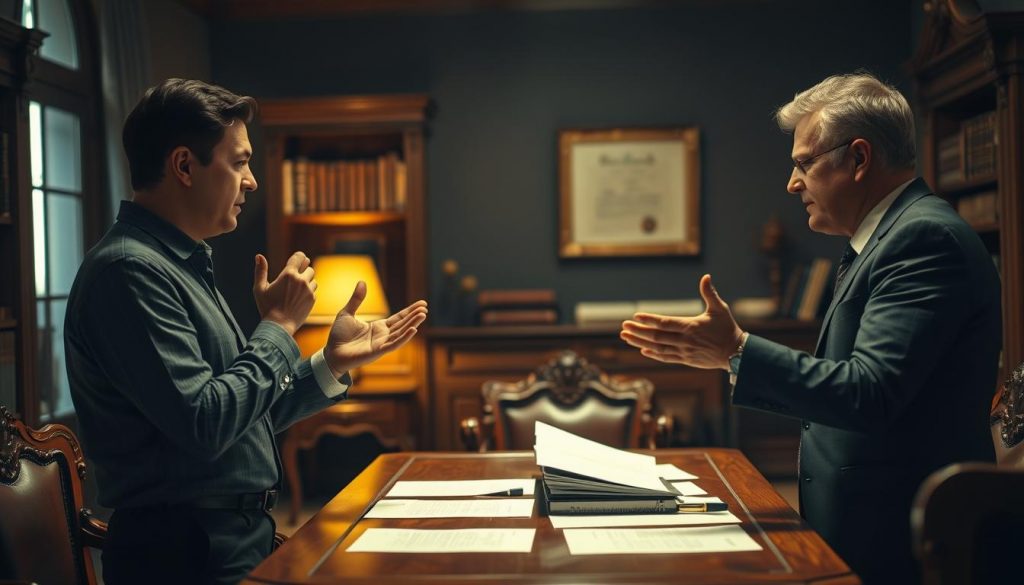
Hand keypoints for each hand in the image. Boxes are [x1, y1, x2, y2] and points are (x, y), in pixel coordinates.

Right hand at [252, 252, 316, 335]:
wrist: (279, 326)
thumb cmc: (267, 307)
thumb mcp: (259, 289)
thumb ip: (260, 271)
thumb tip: (259, 256)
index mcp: (288, 274)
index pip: (300, 256)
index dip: (298, 257)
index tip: (296, 260)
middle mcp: (301, 280)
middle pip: (309, 267)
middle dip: (302, 270)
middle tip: (295, 276)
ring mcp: (308, 290)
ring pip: (313, 278)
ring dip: (307, 280)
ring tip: (296, 288)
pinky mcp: (312, 299)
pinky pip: (314, 290)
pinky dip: (308, 291)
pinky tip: (298, 297)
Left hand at [324, 281, 427, 377]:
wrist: (331, 353)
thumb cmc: (338, 336)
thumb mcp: (347, 313)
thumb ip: (356, 299)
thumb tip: (362, 281)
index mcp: (378, 327)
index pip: (399, 318)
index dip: (410, 311)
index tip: (422, 304)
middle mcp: (383, 336)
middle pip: (403, 324)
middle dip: (414, 316)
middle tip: (425, 308)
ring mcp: (382, 344)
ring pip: (401, 333)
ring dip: (412, 324)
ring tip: (423, 315)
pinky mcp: (378, 352)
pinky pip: (394, 344)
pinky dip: (404, 337)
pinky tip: (413, 329)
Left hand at [620, 274, 743, 370]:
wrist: (736, 353)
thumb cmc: (727, 328)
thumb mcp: (720, 309)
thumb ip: (709, 293)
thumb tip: (706, 276)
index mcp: (691, 326)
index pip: (665, 323)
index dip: (649, 320)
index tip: (636, 315)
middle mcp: (685, 340)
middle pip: (657, 336)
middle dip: (638, 331)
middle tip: (624, 326)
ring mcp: (684, 352)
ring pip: (658, 348)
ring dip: (640, 342)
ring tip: (626, 337)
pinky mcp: (686, 360)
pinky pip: (666, 358)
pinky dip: (653, 354)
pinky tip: (642, 350)